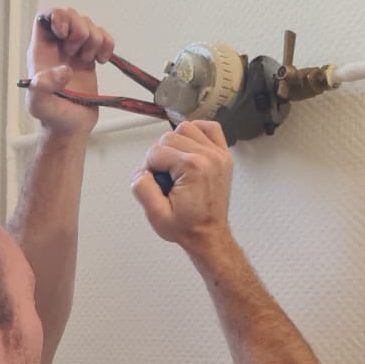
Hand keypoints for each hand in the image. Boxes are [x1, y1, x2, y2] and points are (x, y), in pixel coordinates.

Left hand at [25, 8, 113, 136]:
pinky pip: (102, 37)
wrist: (71, 127)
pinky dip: (107, 44)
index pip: (45, 16)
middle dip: (79, 29)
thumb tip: (63, 70)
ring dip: (94, 39)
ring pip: (88, 24)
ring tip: (89, 60)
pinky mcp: (90, 57)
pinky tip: (102, 60)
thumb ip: (42, 87)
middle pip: (70, 15)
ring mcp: (75, 51)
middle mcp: (57, 47)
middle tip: (77, 51)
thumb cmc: (52, 117)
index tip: (65, 32)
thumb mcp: (39, 105)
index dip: (57, 16)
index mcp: (41, 51)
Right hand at [130, 121, 234, 250]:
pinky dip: (198, 132)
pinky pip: (210, 129)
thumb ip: (142, 189)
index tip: (157, 184)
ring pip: (186, 128)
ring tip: (175, 164)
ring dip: (176, 142)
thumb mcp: (156, 215)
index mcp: (192, 168)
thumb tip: (141, 172)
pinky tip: (190, 147)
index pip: (155, 151)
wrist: (209, 235)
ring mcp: (218, 155)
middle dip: (160, 156)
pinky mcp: (223, 156)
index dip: (148, 168)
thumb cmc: (189, 227)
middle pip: (169, 136)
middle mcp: (208, 157)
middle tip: (165, 178)